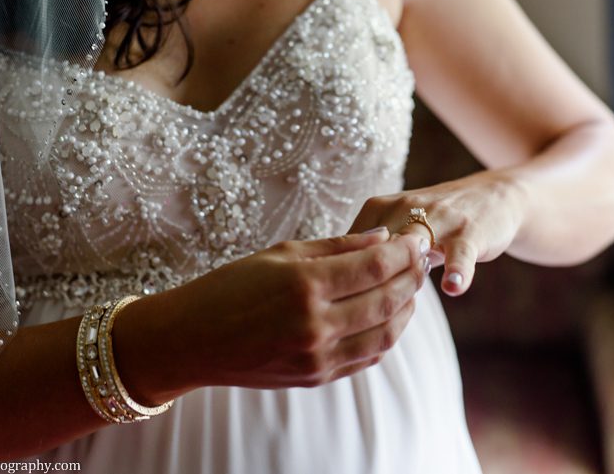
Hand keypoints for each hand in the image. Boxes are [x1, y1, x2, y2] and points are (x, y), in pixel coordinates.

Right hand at [119, 229, 432, 402]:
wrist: (191, 340)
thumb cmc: (230, 287)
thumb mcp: (279, 254)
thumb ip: (336, 247)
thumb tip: (383, 239)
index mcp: (305, 285)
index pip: (376, 265)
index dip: (405, 249)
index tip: (417, 237)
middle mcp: (315, 324)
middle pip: (388, 298)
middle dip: (413, 274)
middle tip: (422, 257)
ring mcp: (317, 356)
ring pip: (385, 333)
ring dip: (407, 307)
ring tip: (411, 286)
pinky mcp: (315, 377)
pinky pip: (367, 356)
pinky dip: (387, 335)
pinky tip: (390, 315)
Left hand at [347, 170, 528, 295]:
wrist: (493, 197)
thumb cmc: (435, 224)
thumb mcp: (397, 230)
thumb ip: (367, 255)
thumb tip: (331, 292)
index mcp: (379, 208)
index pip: (350, 245)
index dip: (340, 277)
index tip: (335, 307)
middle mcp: (405, 208)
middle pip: (377, 246)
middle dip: (365, 278)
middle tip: (356, 312)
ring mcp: (439, 218)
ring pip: (414, 244)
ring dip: (405, 270)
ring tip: (399, 297)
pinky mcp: (471, 230)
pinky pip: (461, 252)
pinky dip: (459, 269)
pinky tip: (454, 287)